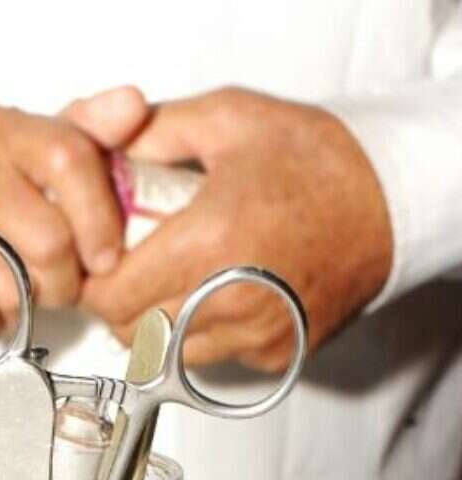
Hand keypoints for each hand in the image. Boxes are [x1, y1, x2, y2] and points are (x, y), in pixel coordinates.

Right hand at [0, 89, 146, 347]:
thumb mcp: (34, 163)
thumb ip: (87, 135)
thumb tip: (133, 104)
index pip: (69, 158)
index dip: (101, 219)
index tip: (105, 256)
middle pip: (49, 240)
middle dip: (65, 280)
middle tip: (53, 284)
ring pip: (14, 287)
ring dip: (25, 307)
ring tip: (10, 290)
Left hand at [78, 87, 392, 371]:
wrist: (391, 199)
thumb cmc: (316, 159)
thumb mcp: (228, 119)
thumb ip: (150, 132)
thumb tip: (99, 152)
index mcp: (211, 241)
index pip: (111, 295)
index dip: (91, 280)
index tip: (93, 262)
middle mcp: (232, 299)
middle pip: (131, 330)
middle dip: (114, 302)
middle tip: (123, 268)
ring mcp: (258, 333)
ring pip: (165, 354)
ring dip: (151, 323)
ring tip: (165, 279)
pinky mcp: (278, 353)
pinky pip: (210, 358)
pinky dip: (194, 334)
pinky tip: (207, 293)